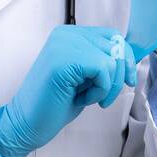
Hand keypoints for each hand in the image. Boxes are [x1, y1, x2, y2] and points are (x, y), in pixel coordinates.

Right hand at [0, 25, 136, 156]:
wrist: (26, 122)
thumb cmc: (54, 103)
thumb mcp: (84, 77)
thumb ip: (101, 61)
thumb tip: (130, 57)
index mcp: (69, 35)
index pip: (112, 36)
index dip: (125, 60)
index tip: (127, 80)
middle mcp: (66, 34)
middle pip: (116, 46)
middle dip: (118, 76)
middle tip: (105, 97)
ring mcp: (64, 44)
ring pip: (112, 59)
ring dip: (107, 85)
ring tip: (88, 97)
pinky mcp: (64, 59)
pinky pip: (103, 70)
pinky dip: (99, 90)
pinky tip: (82, 99)